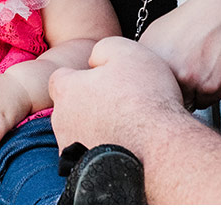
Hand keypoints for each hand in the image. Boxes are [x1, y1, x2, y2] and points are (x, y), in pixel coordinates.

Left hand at [48, 36, 182, 155]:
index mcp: (67, 90)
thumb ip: (102, 49)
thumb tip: (94, 60)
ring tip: (123, 126)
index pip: (61, 78)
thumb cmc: (143, 99)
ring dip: (94, 127)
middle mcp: (62, 121)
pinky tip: (122, 146)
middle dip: (87, 102)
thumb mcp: (125, 51)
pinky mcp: (85, 171)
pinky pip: (89, 154)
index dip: (80, 75)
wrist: (159, 150)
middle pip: (69, 106)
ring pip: (79, 131)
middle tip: (117, 102)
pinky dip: (101, 149)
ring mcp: (72, 150)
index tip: (101, 79)